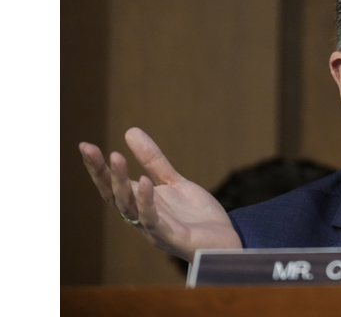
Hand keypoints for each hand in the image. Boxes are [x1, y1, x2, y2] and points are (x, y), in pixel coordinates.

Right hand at [80, 127, 241, 261]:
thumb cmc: (196, 216)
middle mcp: (140, 218)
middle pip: (114, 195)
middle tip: (90, 149)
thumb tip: (129, 131)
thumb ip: (153, 161)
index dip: (97, 167)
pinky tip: (144, 182)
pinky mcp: (171, 237)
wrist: (225, 240)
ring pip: (129, 207)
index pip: (112, 186)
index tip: (85, 145)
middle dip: (101, 173)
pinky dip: (146, 202)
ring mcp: (154, 229)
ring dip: (121, 183)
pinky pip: (153, 220)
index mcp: (139, 205)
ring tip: (116, 157)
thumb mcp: (173, 182)